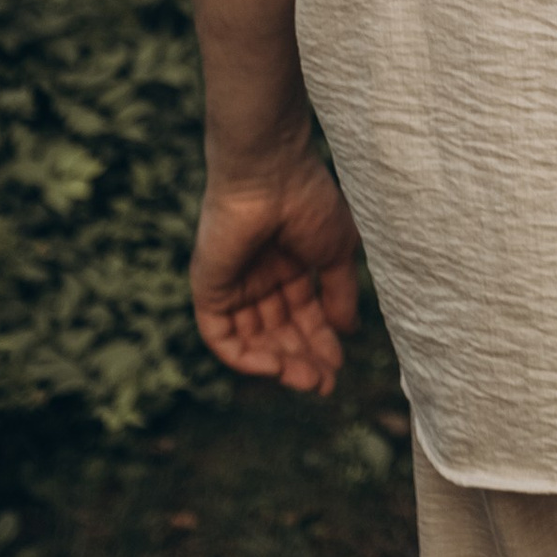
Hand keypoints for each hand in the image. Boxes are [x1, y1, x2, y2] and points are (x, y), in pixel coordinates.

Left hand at [188, 152, 361, 394]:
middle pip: (278, 333)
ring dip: (280, 365)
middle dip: (302, 359)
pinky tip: (276, 368)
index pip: (302, 315)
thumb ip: (339, 293)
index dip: (319, 343)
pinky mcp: (209, 291)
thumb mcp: (336, 251)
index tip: (338, 367)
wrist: (270, 172)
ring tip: (309, 380)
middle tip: (325, 384)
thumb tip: (347, 332)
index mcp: (288, 264)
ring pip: (253, 341)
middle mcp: (259, 277)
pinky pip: (222, 338)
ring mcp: (233, 285)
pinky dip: (246, 359)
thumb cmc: (308, 201)